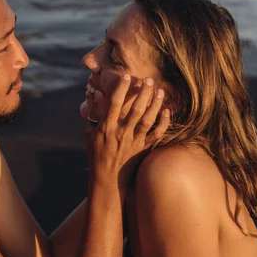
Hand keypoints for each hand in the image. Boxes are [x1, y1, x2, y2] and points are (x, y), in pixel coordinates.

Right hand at [86, 75, 169, 191]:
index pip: (113, 105)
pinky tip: (167, 111)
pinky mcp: (143, 149)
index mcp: (106, 129)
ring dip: (155, 105)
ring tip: (160, 91)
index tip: (127, 76)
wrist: (107, 180)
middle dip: (143, 93)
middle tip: (149, 79)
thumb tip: (96, 93)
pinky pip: (155, 135)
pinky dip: (163, 123)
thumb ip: (94, 113)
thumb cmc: (96, 154)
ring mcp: (133, 142)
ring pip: (147, 120)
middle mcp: (121, 134)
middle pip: (134, 110)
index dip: (121, 89)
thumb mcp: (90, 134)